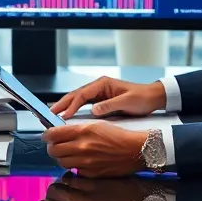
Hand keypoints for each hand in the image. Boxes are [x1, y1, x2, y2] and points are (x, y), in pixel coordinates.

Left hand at [43, 122, 147, 177]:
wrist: (135, 151)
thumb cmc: (118, 136)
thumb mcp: (96, 125)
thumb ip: (76, 129)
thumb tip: (58, 133)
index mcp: (83, 131)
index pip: (53, 134)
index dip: (47, 136)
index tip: (46, 137)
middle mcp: (83, 147)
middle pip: (54, 150)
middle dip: (53, 148)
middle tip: (56, 146)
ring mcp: (86, 162)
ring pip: (61, 162)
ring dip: (62, 158)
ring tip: (70, 154)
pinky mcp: (90, 174)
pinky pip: (74, 171)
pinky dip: (74, 167)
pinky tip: (82, 163)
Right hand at [49, 77, 165, 119]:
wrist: (152, 97)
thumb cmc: (141, 98)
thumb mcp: (127, 102)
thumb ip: (110, 105)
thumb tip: (94, 110)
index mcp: (103, 84)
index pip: (82, 94)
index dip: (71, 105)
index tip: (63, 115)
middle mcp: (99, 86)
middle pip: (75, 95)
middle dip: (62, 104)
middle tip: (49, 114)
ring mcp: (99, 93)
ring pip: (77, 99)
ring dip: (66, 107)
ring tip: (54, 115)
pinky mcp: (100, 100)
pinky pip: (83, 104)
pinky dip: (74, 109)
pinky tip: (68, 116)